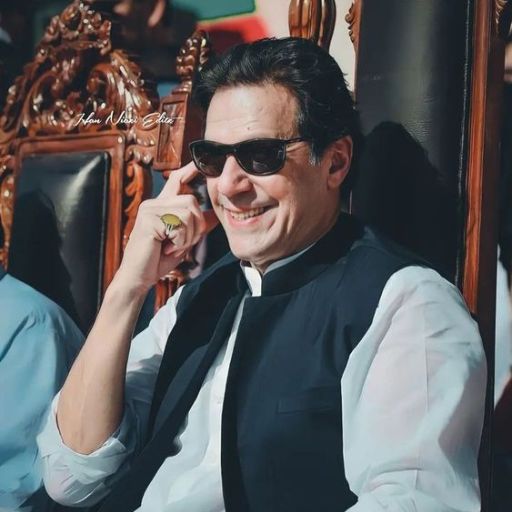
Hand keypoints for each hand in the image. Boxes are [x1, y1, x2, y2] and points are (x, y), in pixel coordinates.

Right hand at [114, 161, 217, 293]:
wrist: (138, 278)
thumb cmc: (158, 260)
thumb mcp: (183, 241)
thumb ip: (196, 226)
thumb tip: (214, 215)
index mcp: (161, 206)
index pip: (175, 181)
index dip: (188, 171)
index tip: (198, 164)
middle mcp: (154, 203)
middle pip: (191, 201)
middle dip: (196, 226)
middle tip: (182, 243)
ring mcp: (150, 210)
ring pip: (188, 213)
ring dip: (187, 236)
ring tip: (172, 246)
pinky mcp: (149, 219)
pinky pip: (179, 225)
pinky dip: (179, 241)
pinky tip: (166, 248)